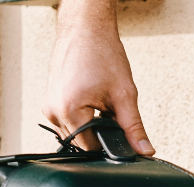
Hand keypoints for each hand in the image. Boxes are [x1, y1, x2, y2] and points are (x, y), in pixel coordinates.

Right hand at [41, 0, 152, 154]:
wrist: (86, 28)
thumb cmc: (101, 53)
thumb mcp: (124, 96)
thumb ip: (134, 128)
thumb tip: (144, 150)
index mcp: (68, 110)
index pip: (91, 149)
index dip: (110, 147)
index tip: (121, 137)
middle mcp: (52, 111)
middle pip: (82, 144)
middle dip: (101, 136)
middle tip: (113, 114)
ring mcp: (48, 106)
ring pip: (74, 134)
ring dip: (91, 127)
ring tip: (102, 104)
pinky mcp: (50, 101)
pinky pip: (68, 121)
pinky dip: (83, 118)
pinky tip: (93, 101)